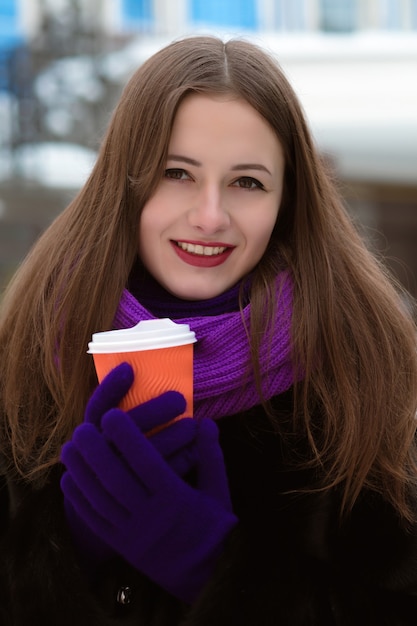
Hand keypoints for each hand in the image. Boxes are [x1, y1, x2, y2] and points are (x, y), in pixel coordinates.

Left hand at [61, 364, 236, 601]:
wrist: (200, 575)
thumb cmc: (211, 527)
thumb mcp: (218, 492)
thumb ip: (211, 456)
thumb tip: (206, 422)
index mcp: (176, 499)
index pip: (147, 463)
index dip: (128, 438)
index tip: (112, 415)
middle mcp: (151, 515)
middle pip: (117, 479)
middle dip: (96, 452)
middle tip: (82, 428)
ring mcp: (133, 532)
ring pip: (100, 498)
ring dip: (81, 472)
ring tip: (69, 447)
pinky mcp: (120, 544)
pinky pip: (95, 520)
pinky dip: (79, 499)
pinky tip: (68, 479)